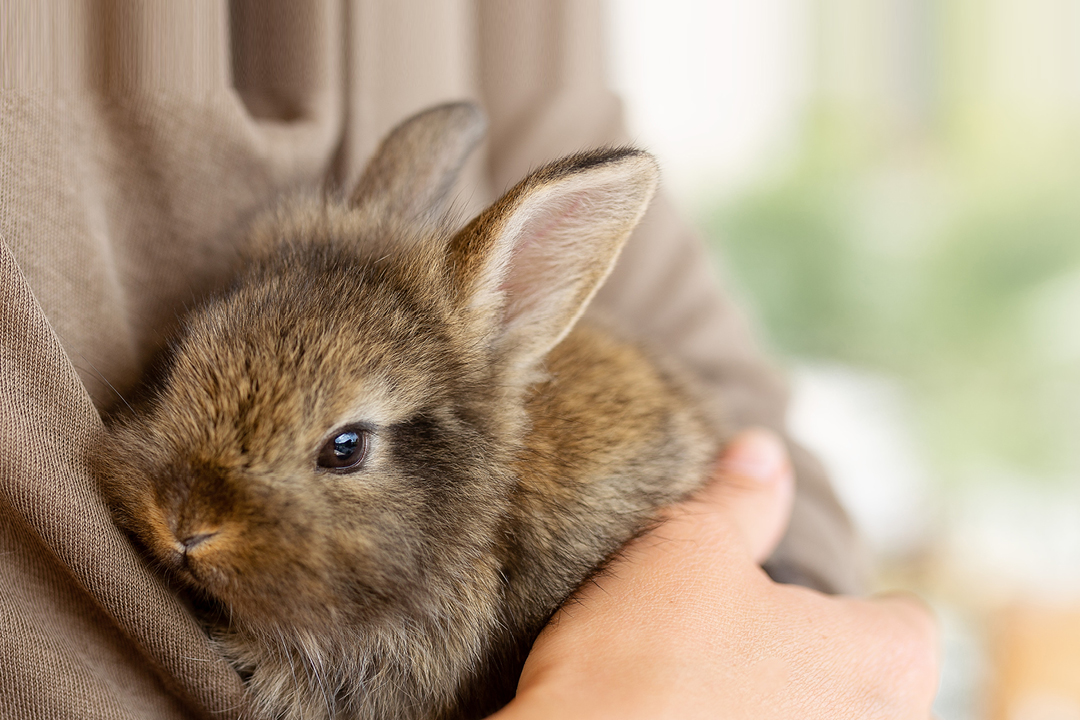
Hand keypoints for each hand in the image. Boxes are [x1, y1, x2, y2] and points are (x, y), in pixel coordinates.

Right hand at [489, 428, 938, 719]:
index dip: (847, 605)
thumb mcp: (686, 550)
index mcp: (884, 662)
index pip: (904, 621)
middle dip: (818, 660)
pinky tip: (692, 719)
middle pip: (872, 683)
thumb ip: (740, 499)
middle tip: (740, 643)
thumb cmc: (643, 662)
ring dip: (786, 705)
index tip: (787, 605)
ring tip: (713, 692)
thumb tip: (763, 451)